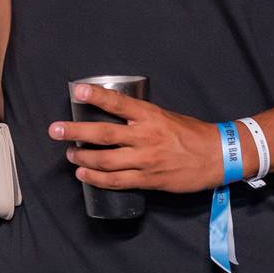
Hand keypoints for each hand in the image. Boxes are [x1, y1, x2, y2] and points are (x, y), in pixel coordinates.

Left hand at [50, 84, 230, 192]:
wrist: (218, 157)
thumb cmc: (192, 134)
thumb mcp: (166, 116)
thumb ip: (141, 118)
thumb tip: (114, 116)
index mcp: (150, 116)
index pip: (118, 103)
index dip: (96, 96)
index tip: (77, 91)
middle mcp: (145, 136)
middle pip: (103, 134)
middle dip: (75, 132)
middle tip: (55, 130)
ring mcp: (146, 160)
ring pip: (104, 160)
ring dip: (81, 158)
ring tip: (69, 155)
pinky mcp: (148, 180)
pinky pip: (116, 181)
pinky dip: (96, 179)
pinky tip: (83, 175)